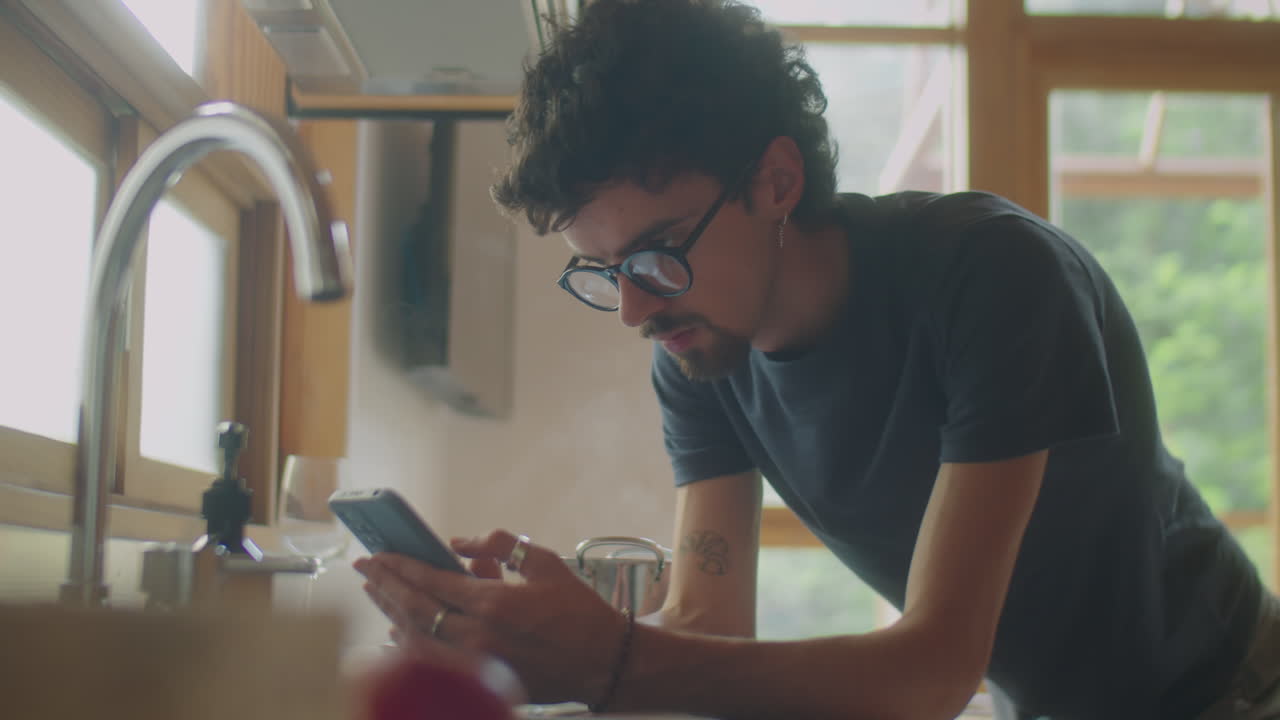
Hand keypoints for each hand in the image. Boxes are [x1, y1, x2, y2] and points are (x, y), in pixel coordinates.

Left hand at [354, 530, 626, 705]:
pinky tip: (397, 634)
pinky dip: (409, 647)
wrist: (603, 661)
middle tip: (365, 570)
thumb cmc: (578, 610)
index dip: (399, 566)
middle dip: (385, 586)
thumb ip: (500, 545)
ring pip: (417, 638)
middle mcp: (477, 635)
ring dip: (391, 613)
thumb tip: (461, 542)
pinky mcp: (482, 680)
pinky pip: (432, 663)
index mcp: (493, 602)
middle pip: (414, 609)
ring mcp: (477, 663)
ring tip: (377, 594)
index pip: (430, 580)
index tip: (378, 555)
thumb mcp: (544, 563)